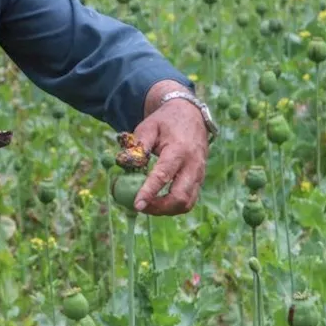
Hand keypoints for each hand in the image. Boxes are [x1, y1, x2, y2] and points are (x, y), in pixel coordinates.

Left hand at [130, 97, 209, 215]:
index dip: (150, 192)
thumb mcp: (148, 127)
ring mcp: (199, 174)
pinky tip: (158, 203)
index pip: (164, 175)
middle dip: (159, 207)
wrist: (191, 115)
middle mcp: (193, 165)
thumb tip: (126, 165)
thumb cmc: (165, 122)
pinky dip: (173, 206)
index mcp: (179, 150)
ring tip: (147, 206)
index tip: (137, 205)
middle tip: (139, 206)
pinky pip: (189, 200)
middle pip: (181, 197)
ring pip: (187, 203)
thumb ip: (138, 146)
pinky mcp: (199, 180)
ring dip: (166, 210)